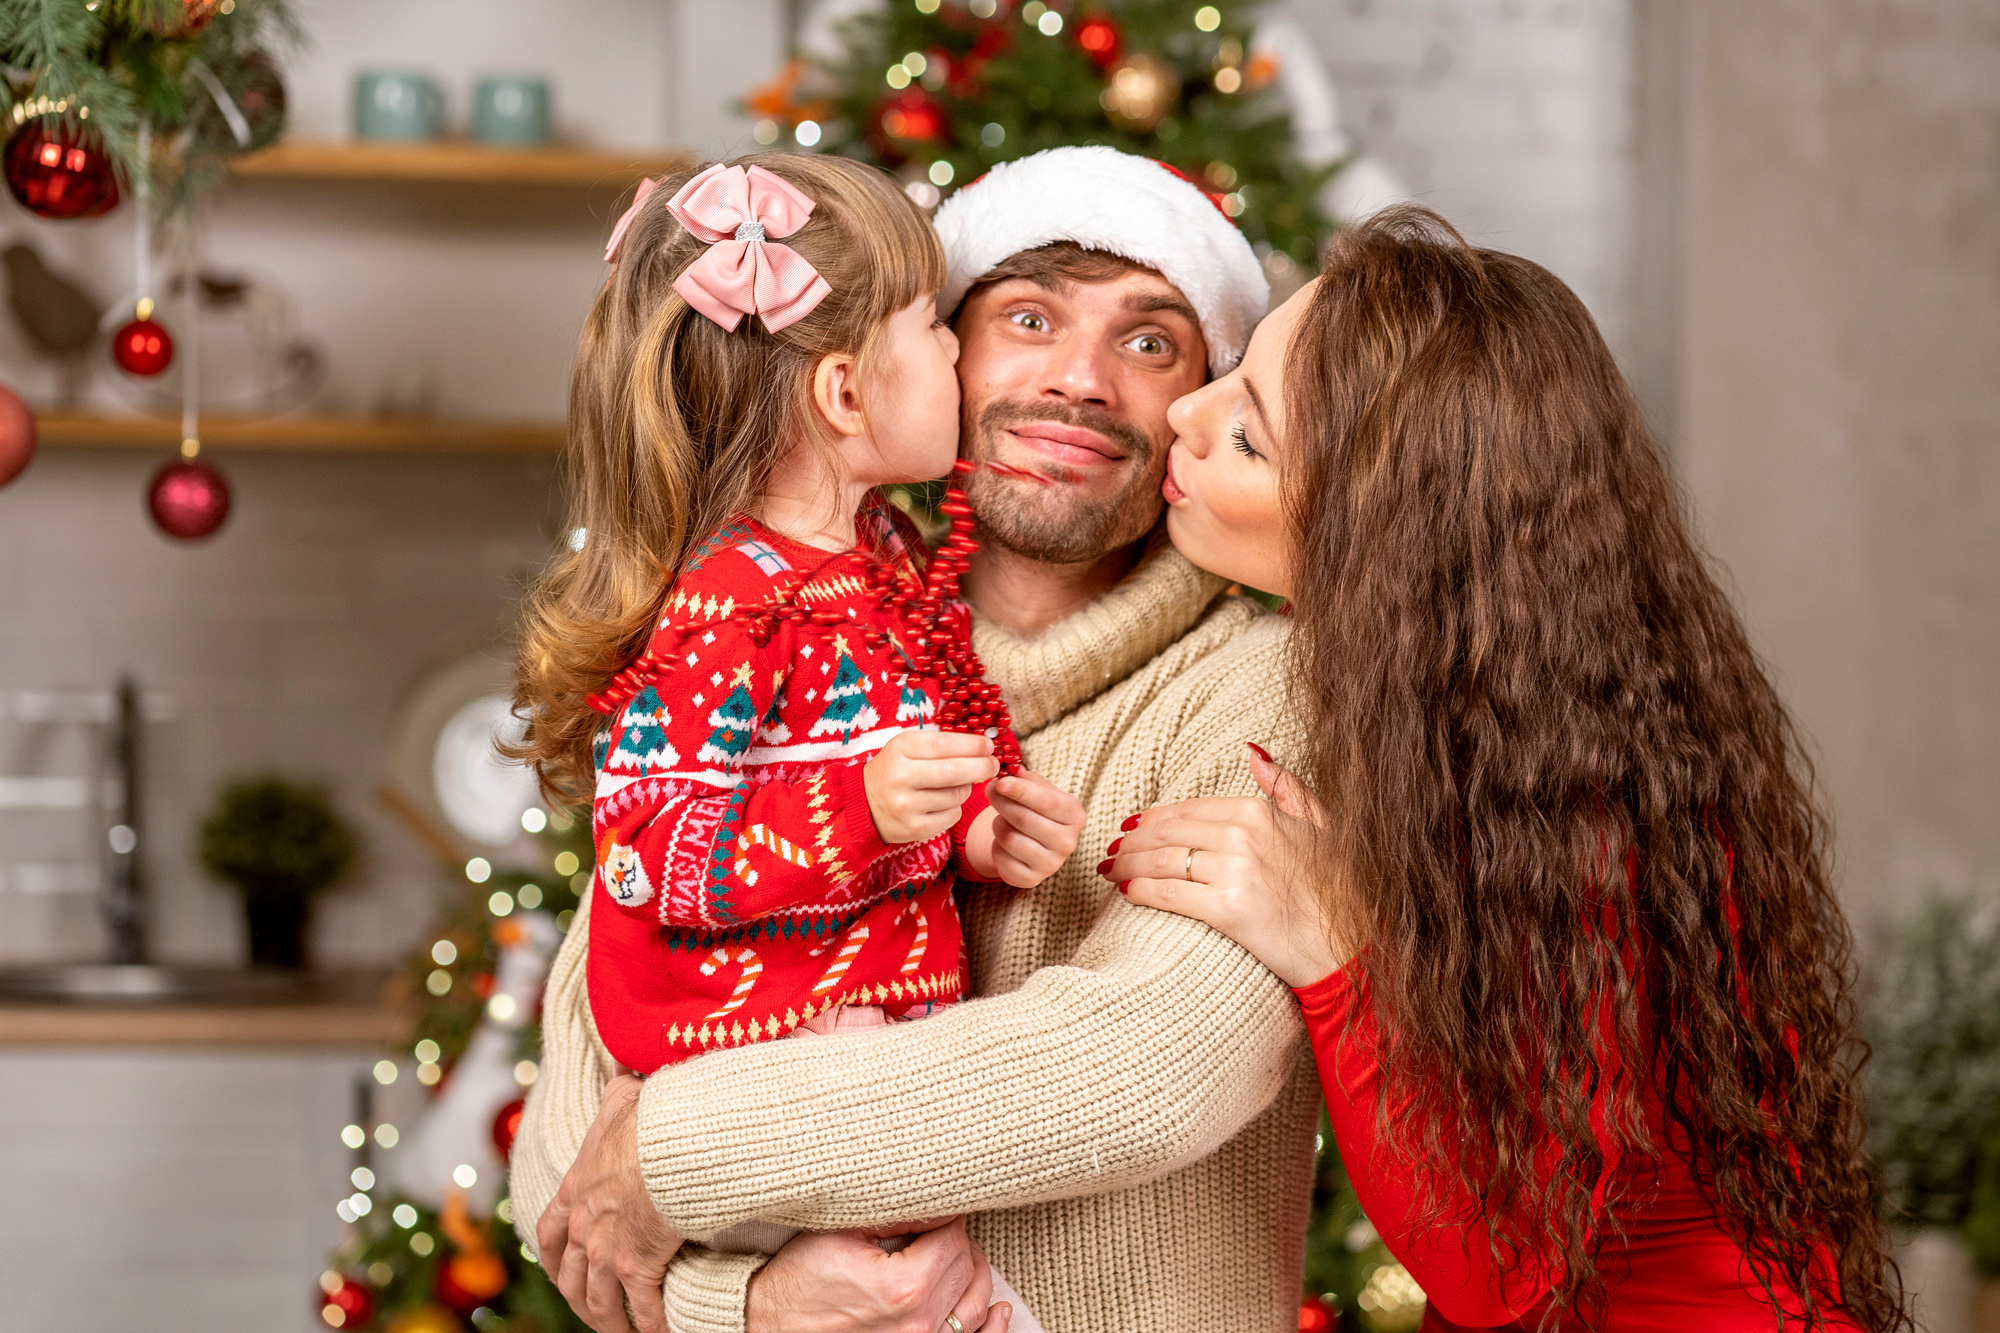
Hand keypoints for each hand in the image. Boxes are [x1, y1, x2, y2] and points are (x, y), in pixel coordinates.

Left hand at [536, 1074, 685, 1332]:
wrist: (665, 1146)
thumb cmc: (647, 1120)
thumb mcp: (625, 1097)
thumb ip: (620, 1088)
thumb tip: (623, 1065)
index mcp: (576, 1190)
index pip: (548, 1230)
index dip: (549, 1255)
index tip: (556, 1269)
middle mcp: (583, 1226)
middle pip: (569, 1276)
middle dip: (579, 1298)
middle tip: (594, 1312)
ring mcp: (605, 1250)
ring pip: (598, 1300)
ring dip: (608, 1320)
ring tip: (623, 1331)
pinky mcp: (636, 1266)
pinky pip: (642, 1307)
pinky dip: (650, 1324)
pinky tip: (661, 1332)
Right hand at [747, 1217, 1012, 1332]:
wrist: (769, 1325)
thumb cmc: (798, 1279)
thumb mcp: (841, 1233)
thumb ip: (896, 1214)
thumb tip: (940, 1197)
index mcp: (904, 1287)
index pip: (954, 1237)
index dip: (945, 1216)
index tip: (934, 1209)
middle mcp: (920, 1324)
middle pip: (967, 1266)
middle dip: (954, 1242)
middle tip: (933, 1228)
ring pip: (977, 1303)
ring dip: (972, 1274)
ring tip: (955, 1254)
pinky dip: (992, 1325)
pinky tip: (998, 1308)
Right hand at [865, 731, 1000, 844]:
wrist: (863, 804)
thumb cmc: (895, 770)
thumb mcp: (907, 748)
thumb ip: (940, 744)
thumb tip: (982, 746)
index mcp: (900, 749)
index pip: (945, 745)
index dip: (973, 745)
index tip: (989, 745)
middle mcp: (901, 777)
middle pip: (955, 772)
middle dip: (982, 766)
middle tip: (993, 765)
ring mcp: (906, 806)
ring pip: (957, 795)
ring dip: (966, 788)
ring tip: (956, 784)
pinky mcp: (914, 828)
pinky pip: (952, 815)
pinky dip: (956, 807)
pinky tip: (944, 802)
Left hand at [965, 770, 1083, 887]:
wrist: (1035, 844)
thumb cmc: (1038, 812)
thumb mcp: (1039, 791)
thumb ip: (1029, 780)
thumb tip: (1016, 771)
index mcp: (1074, 815)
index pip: (1047, 802)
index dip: (1021, 791)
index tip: (1000, 781)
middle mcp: (1068, 842)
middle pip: (1025, 819)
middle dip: (1002, 802)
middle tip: (991, 790)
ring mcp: (1052, 864)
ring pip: (1010, 839)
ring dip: (998, 825)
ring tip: (1001, 819)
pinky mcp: (1032, 880)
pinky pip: (1004, 861)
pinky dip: (997, 848)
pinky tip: (1002, 842)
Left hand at [1099, 743, 1347, 987]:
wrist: (1345, 948)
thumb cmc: (1333, 890)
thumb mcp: (1320, 825)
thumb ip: (1286, 787)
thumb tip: (1252, 752)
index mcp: (1259, 811)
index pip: (1187, 809)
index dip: (1152, 819)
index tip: (1131, 828)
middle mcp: (1244, 834)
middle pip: (1166, 832)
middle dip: (1131, 841)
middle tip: (1110, 851)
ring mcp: (1236, 870)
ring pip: (1160, 860)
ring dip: (1126, 864)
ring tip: (1111, 871)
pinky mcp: (1228, 909)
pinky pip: (1168, 893)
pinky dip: (1140, 891)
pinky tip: (1127, 892)